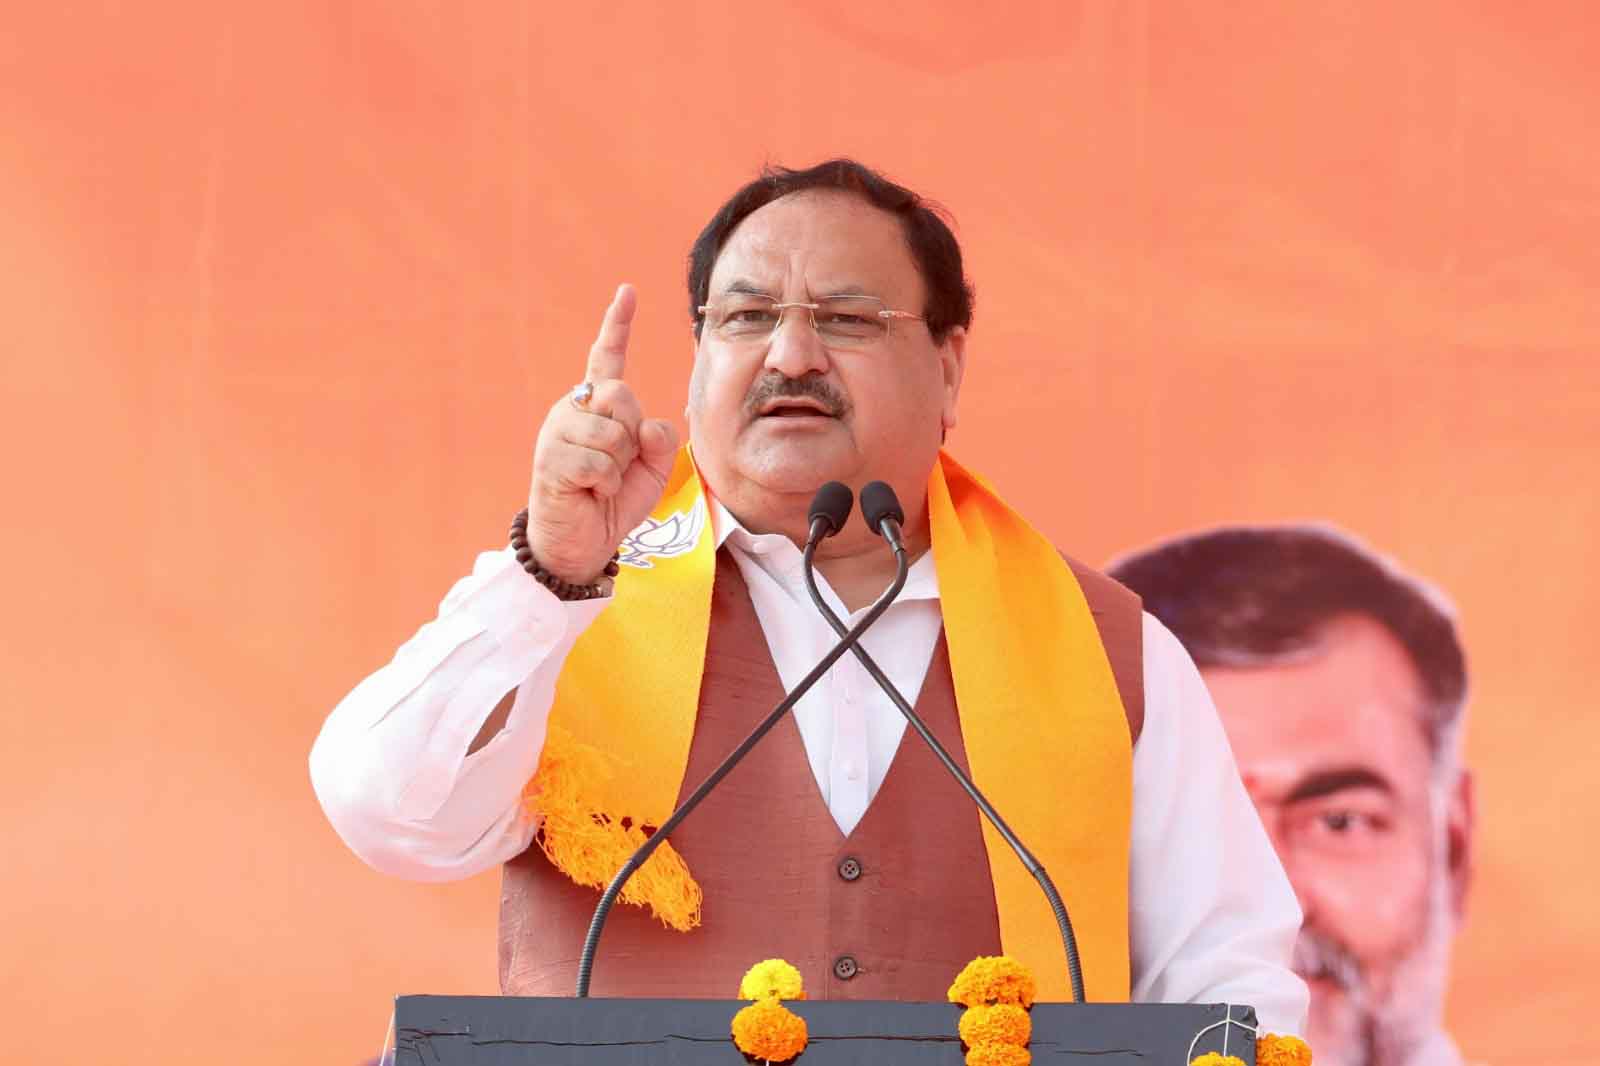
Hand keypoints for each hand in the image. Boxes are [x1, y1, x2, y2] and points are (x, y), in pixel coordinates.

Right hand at [526, 284, 679, 583]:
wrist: (582, 543)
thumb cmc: (614, 501)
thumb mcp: (651, 468)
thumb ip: (659, 439)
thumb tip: (645, 424)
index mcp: (597, 406)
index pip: (607, 358)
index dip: (617, 325)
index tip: (627, 291)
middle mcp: (573, 408)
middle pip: (621, 395)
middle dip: (632, 436)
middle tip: (617, 466)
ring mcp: (557, 432)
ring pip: (613, 433)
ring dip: (619, 467)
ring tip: (601, 482)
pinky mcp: (550, 459)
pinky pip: (600, 463)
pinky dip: (605, 485)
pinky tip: (589, 493)